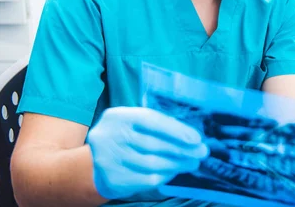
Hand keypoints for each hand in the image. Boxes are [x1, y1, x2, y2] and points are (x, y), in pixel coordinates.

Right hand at [86, 107, 208, 199]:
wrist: (93, 163)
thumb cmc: (125, 137)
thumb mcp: (134, 123)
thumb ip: (158, 125)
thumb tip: (191, 137)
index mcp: (118, 116)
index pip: (151, 121)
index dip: (176, 130)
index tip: (196, 139)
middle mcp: (110, 137)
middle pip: (154, 144)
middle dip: (182, 149)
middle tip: (201, 153)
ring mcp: (108, 160)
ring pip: (152, 164)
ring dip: (176, 164)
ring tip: (192, 163)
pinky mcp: (112, 179)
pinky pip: (145, 179)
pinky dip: (164, 176)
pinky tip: (174, 172)